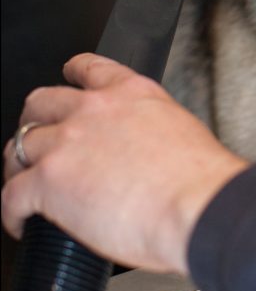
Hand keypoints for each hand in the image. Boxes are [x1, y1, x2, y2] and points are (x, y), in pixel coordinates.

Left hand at [2, 55, 248, 274]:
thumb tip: (145, 156)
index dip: (72, 74)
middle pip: (40, 103)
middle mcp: (95, 110)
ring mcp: (67, 142)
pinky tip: (20, 222)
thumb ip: (151, 132)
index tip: (68, 78)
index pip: (90, 68)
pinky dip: (10, 212)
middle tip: (41, 144)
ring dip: (18, 167)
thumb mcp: (181, 133)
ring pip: (20, 147)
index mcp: (132, 94)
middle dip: (35, 122)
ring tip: (23, 186)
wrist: (197, 206)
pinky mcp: (48, 181)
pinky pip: (10, 195)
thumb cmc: (200, 182)